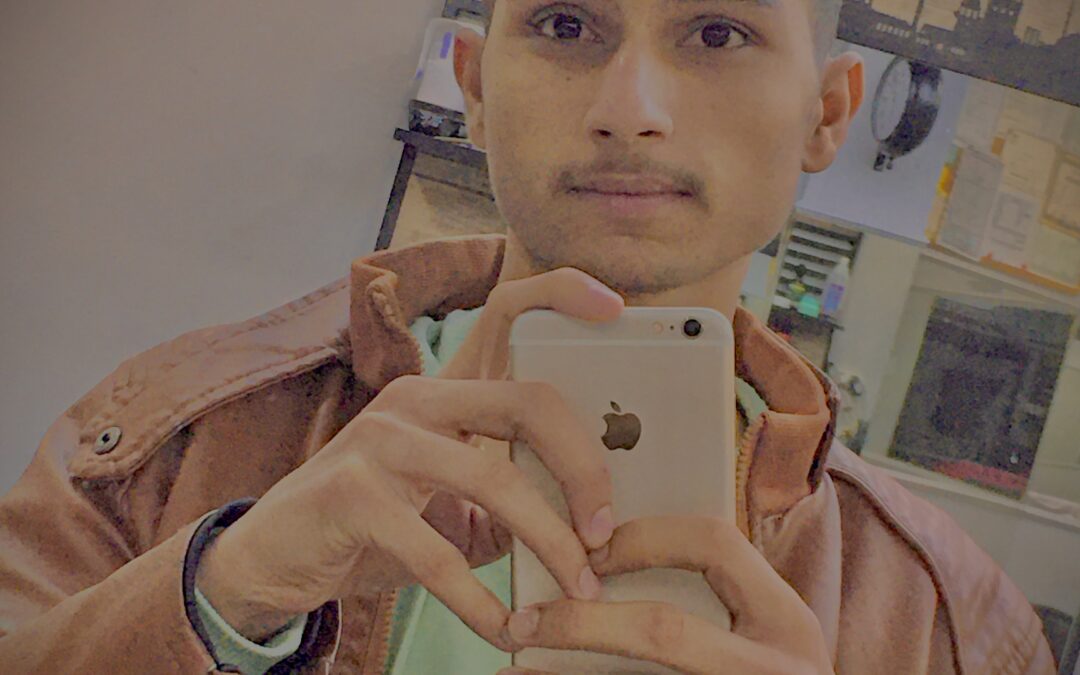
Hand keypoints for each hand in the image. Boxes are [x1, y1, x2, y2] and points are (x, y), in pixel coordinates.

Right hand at [195, 268, 624, 647]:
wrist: (273, 558)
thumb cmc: (376, 528)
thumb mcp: (453, 508)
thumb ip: (512, 501)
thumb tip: (593, 523)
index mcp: (444, 392)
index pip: (509, 322)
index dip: (560, 297)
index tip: (614, 306)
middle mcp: (414, 399)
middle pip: (527, 402)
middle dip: (584, 468)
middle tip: (606, 534)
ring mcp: (379, 439)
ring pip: (493, 478)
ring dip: (548, 541)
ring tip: (577, 588)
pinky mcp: (351, 493)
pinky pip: (437, 553)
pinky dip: (480, 601)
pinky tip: (506, 630)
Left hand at [496, 517, 832, 674]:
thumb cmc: (768, 671)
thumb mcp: (766, 634)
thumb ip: (717, 596)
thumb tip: (604, 558)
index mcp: (788, 622)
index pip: (717, 545)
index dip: (645, 537)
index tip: (590, 551)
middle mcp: (775, 669)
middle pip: (665, 631)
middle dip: (584, 622)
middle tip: (530, 618)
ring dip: (564, 671)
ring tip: (516, 656)